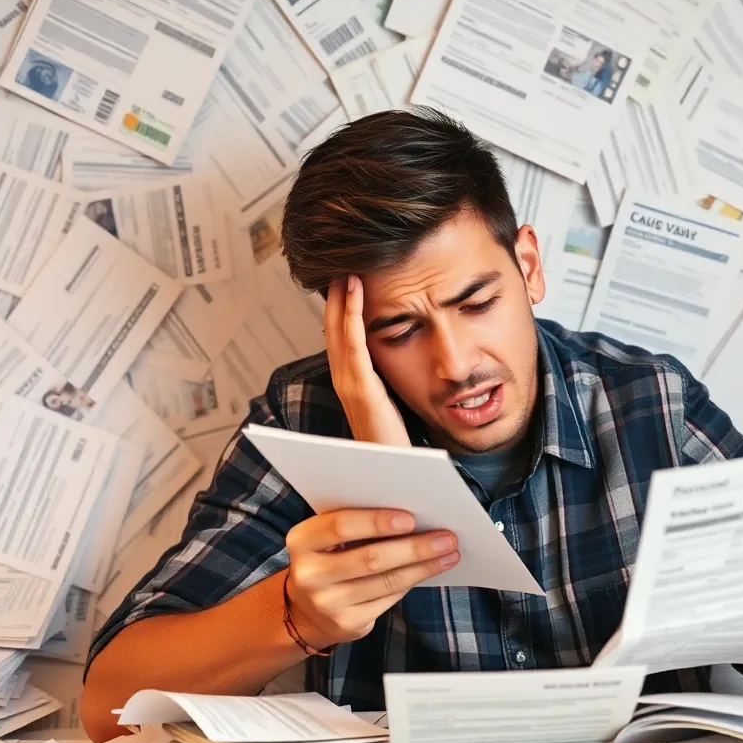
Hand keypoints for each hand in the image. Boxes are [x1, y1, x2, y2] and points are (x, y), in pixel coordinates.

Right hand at [285, 509, 459, 648]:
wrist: (307, 609)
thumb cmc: (328, 557)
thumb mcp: (326, 537)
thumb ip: (355, 523)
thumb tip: (413, 514)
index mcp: (302, 540)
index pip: (340, 526)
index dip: (377, 522)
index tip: (411, 518)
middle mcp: (310, 574)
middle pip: (371, 558)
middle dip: (414, 547)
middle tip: (446, 537)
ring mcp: (328, 603)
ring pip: (386, 581)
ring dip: (423, 566)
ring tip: (449, 553)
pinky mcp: (348, 623)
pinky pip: (389, 598)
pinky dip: (413, 581)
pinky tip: (431, 570)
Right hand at [325, 276, 409, 445]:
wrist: (395, 476)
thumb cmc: (396, 444)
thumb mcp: (392, 405)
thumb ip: (390, 383)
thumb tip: (407, 359)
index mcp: (353, 385)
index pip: (343, 339)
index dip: (341, 310)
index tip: (346, 281)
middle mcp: (345, 382)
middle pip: (335, 331)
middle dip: (336, 299)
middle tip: (338, 266)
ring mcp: (350, 386)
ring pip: (340, 333)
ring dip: (341, 300)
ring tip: (344, 271)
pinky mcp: (362, 390)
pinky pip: (354, 345)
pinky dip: (352, 316)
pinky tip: (354, 292)